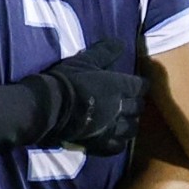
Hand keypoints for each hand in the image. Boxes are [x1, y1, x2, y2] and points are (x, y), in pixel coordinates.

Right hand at [33, 40, 143, 156]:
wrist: (48, 107)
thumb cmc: (66, 80)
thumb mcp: (84, 60)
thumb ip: (105, 52)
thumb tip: (121, 42)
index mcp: (118, 86)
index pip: (141, 86)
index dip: (141, 85)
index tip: (138, 84)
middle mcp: (120, 107)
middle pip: (138, 107)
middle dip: (136, 104)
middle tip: (131, 102)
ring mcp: (111, 128)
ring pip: (131, 128)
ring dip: (130, 123)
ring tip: (125, 121)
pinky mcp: (100, 144)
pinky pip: (118, 146)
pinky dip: (119, 142)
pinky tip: (115, 138)